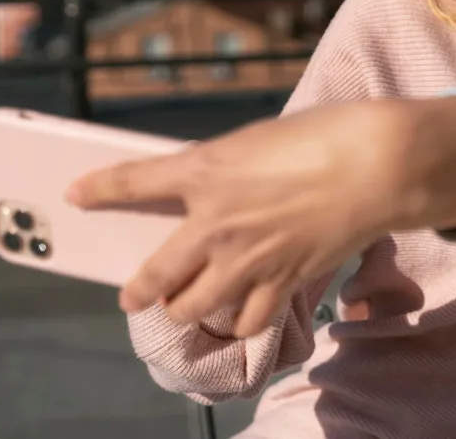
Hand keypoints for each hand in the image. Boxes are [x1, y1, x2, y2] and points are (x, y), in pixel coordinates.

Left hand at [64, 97, 455, 337]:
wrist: (378, 165)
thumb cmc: (328, 133)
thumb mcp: (264, 136)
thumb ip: (231, 163)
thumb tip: (219, 180)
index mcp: (207, 170)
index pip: (134, 180)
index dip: (100, 188)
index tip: (77, 194)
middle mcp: (215, 222)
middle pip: (156, 277)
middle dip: (140, 291)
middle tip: (134, 297)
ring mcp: (247, 259)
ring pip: (194, 308)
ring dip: (188, 309)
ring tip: (190, 307)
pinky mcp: (283, 281)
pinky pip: (249, 320)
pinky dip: (243, 321)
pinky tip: (244, 314)